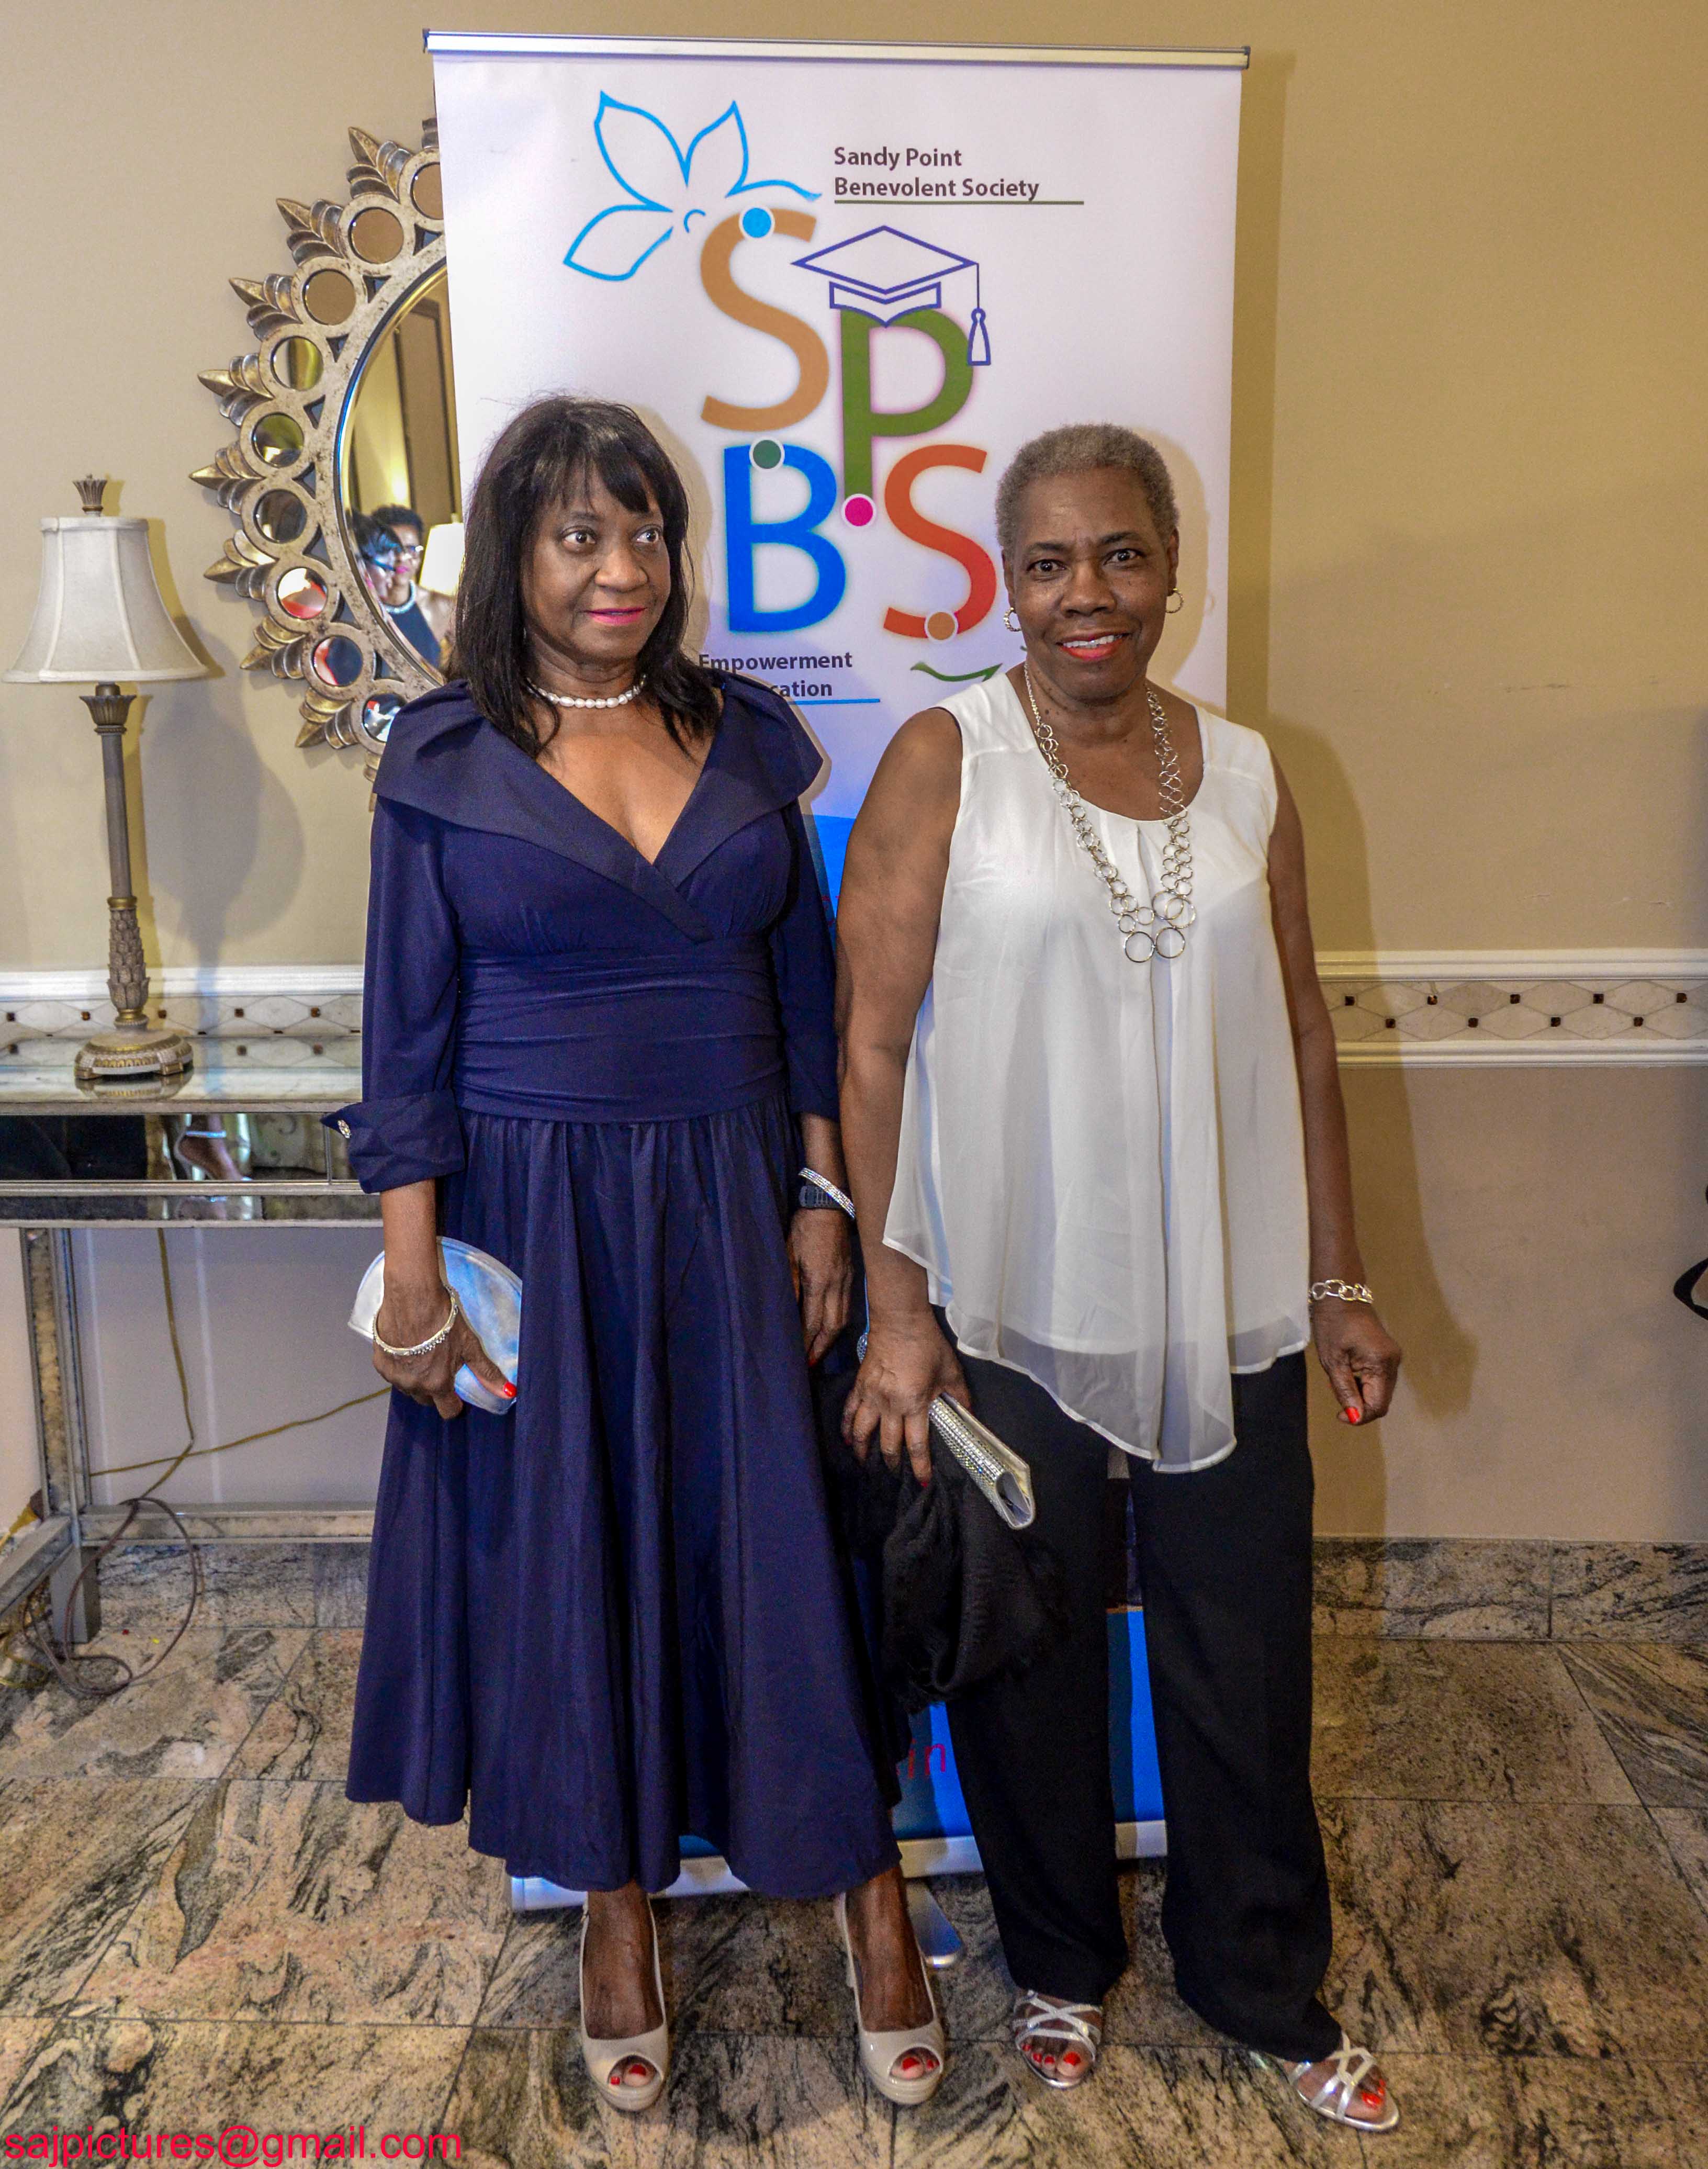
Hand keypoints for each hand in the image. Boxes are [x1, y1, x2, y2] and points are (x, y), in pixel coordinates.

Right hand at [372, 1281, 512, 1418]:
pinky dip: (400, 1366)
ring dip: (416, 1378)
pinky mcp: (379, 1363)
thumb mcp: (470, 1345)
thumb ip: (486, 1372)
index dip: (455, 1403)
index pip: (448, 1411)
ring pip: (408, 1388)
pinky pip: (393, 1374)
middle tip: (440, 1366)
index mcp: (437, 1384)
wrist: (412, 1295)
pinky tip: (407, 1348)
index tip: (457, 1391)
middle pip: (427, 1400)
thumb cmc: (445, 1319)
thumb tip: (508, 1393)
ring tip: (424, 1353)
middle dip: (435, 1389)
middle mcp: (413, 1386)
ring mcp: (394, 1376)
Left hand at [787, 1208, 852, 1364]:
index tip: (800, 1359)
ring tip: (819, 1352)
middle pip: (832, 1326)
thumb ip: (789, 1283)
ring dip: (831, 1339)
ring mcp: (847, 1281)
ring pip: (842, 1319)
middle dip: (821, 1348)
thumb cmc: (805, 1227)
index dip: (807, 1343)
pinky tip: (830, 1330)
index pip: (813, 1321)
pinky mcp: (851, 1276)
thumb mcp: (788, 1253)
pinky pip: (846, 1307)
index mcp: (819, 1280)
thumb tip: (787, 1311)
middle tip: (810, 1364)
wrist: (831, 1205)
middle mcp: (837, 1285)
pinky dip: (839, 1324)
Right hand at [843, 1316, 968, 1484]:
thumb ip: (960, 1397)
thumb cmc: (928, 1344)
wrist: (900, 1320)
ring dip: (864, 1452)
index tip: (923, 1482)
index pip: (916, 1444)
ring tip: (866, 1465)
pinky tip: (847, 1440)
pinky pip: (849, 1411)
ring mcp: (871, 1395)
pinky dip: (846, 1427)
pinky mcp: (860, 1385)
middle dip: (892, 1464)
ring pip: (862, 1432)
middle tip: (896, 1475)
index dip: (920, 1467)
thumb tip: (970, 1416)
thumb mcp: (950, 1371)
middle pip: (887, 1444)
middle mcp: (889, 1404)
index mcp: (914, 1403)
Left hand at [1312, 1298, 1400, 1424]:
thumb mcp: (1333, 1362)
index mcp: (1382, 1364)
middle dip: (1358, 1403)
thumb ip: (1345, 1390)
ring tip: (1338, 1377)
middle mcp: (1393, 1363)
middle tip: (1335, 1389)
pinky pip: (1378, 1379)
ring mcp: (1392, 1358)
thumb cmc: (1332, 1325)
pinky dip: (1362, 1383)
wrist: (1340, 1296)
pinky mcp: (1387, 1355)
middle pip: (1380, 1400)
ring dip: (1359, 1393)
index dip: (1360, 1416)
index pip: (1378, 1406)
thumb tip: (1354, 1417)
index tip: (1339, 1415)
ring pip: (1379, 1391)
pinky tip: (1346, 1371)